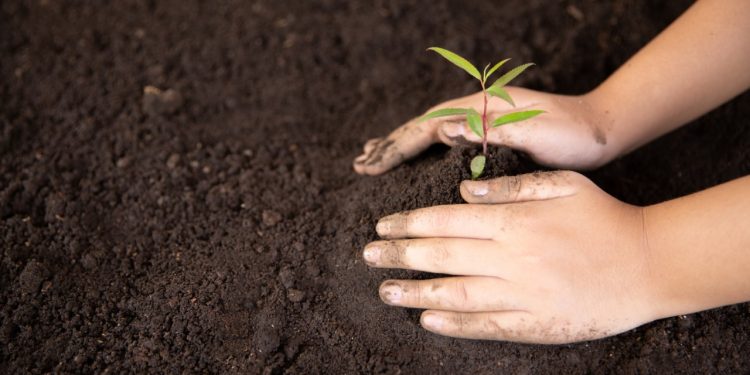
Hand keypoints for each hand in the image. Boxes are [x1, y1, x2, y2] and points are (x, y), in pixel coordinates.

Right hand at [353, 88, 614, 174]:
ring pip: (430, 132)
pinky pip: (447, 141)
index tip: (371, 164)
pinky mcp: (489, 133)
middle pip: (422, 127)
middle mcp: (476, 110)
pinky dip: (424, 148)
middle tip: (360, 163)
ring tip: (374, 156)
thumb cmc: (571, 135)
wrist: (601, 130)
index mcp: (481, 108)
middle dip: (390, 145)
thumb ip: (489, 129)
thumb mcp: (533, 132)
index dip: (397, 146)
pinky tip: (417, 155)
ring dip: (401, 145)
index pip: (427, 127)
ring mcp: (481, 120)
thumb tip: (443, 127)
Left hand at [363, 171, 659, 343]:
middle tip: (369, 255)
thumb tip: (463, 190)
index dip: (410, 223)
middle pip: (443, 255)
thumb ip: (512, 187)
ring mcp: (523, 294)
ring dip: (417, 292)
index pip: (448, 220)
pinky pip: (486, 325)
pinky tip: (427, 320)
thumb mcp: (563, 184)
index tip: (383, 225)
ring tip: (385, 290)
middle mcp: (512, 258)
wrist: (649, 265)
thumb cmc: (605, 218)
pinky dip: (455, 324)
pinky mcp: (535, 323)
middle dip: (400, 255)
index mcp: (516, 221)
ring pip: (457, 292)